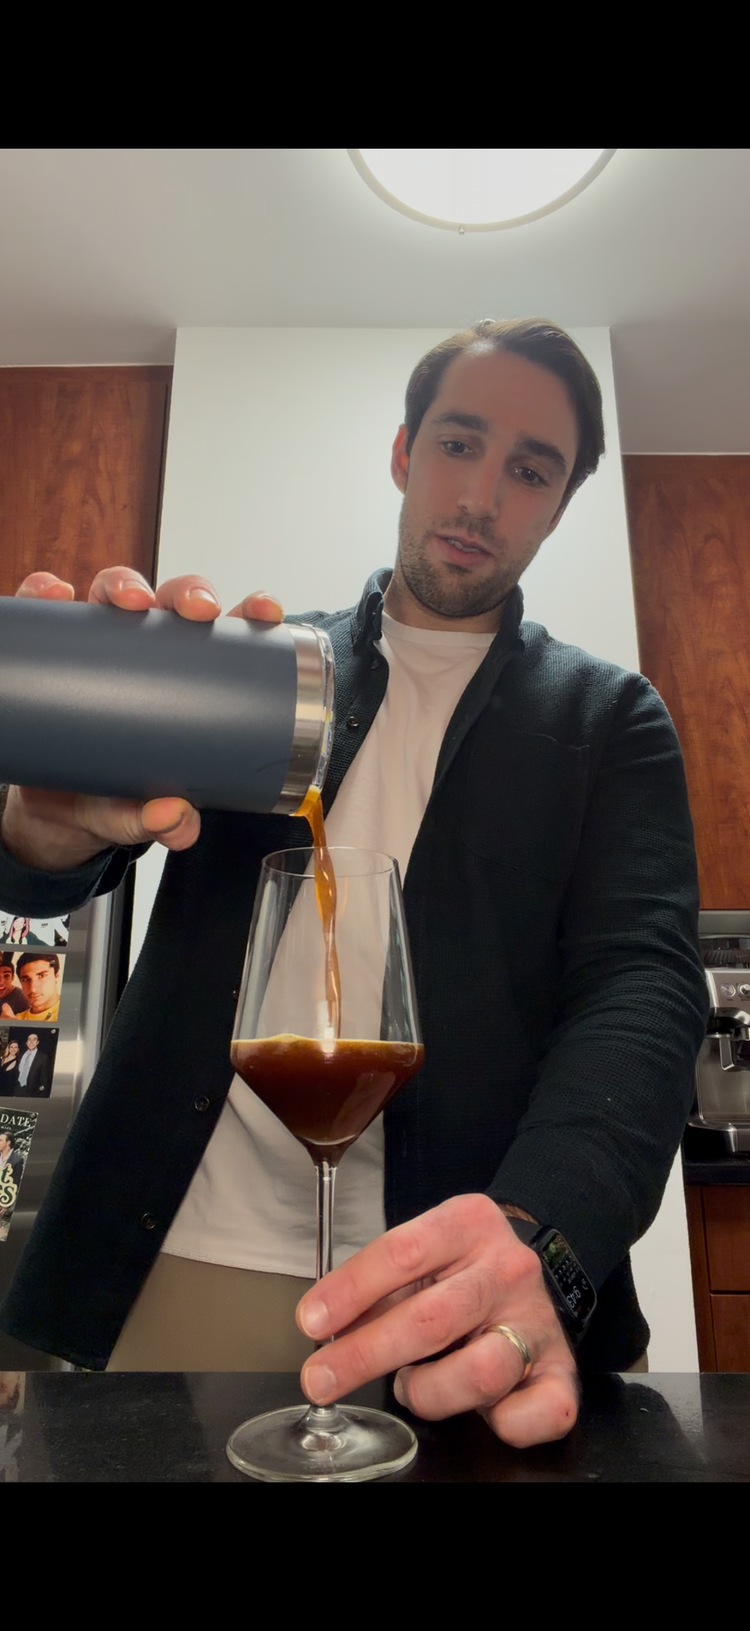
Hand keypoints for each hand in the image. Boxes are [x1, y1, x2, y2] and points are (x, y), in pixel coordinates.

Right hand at [1, 569, 283, 870]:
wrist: (51, 812)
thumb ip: (161, 822)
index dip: (250, 610)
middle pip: (174, 601)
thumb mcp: (137, 815)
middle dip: (189, 592)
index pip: (227, 634)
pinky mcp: (52, 651)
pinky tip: (52, 594)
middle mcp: (146, 651)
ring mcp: (97, 646)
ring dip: (123, 584)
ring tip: (127, 601)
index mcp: (189, 678)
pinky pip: (46, 612)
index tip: (265, 612)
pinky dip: (46, 594)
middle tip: (195, 611)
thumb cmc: (114, 796)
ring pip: (114, 591)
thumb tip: (176, 819)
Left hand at [296, 1193, 578, 1447]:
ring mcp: (537, 1320)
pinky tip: (486, 1414)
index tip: (312, 1321)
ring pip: (481, 1371)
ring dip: (430, 1391)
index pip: (404, 1252)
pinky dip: (509, 1423)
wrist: (530, 1271)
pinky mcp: (563, 1368)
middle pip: (433, 1318)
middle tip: (322, 1378)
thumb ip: (380, 1287)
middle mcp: (508, 1269)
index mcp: (469, 1225)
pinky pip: (542, 1412)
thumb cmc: (460, 1271)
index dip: (351, 1290)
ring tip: (414, 1384)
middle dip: (366, 1355)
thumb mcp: (421, 1257)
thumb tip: (325, 1328)